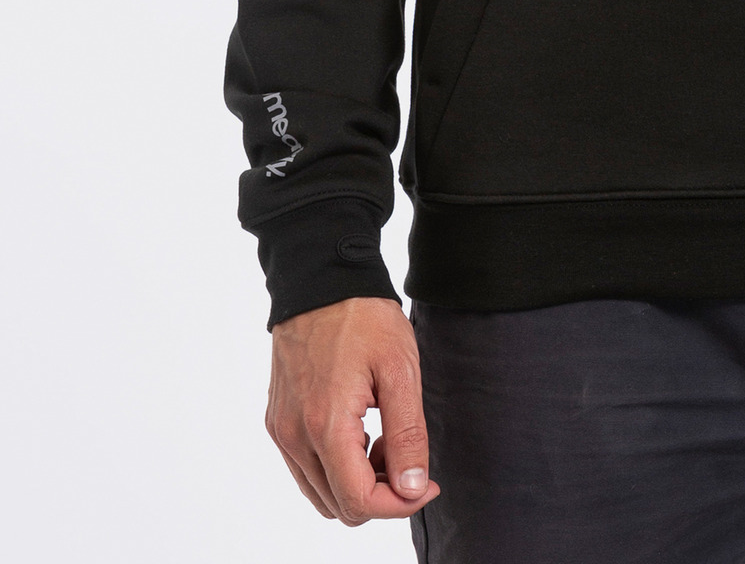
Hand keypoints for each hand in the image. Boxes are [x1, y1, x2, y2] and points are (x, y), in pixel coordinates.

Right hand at [267, 296, 440, 522]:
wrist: (321, 279)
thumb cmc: (364, 317)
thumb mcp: (400, 370)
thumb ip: (407, 434)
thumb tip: (412, 489)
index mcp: (324, 425)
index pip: (359, 501)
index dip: (399, 503)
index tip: (427, 481)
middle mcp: (293, 436)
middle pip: (339, 506)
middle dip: (381, 493)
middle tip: (407, 453)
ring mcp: (280, 430)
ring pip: (320, 494)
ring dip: (357, 483)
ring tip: (384, 439)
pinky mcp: (276, 421)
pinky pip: (305, 470)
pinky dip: (336, 467)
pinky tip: (360, 431)